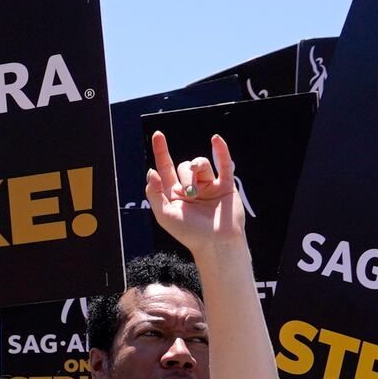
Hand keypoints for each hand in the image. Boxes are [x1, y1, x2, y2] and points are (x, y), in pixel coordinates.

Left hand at [145, 131, 246, 258]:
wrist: (216, 243)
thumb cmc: (189, 233)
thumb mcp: (164, 215)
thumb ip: (154, 194)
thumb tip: (151, 171)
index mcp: (174, 194)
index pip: (166, 168)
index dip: (161, 151)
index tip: (158, 135)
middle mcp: (191, 188)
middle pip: (184, 166)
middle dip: (185, 175)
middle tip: (190, 194)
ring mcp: (209, 186)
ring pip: (201, 164)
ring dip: (198, 170)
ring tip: (200, 189)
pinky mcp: (225, 186)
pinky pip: (224, 164)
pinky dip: (221, 151)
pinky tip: (216, 139)